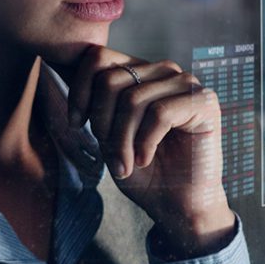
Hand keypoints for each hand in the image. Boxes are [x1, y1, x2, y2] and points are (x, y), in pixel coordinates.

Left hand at [64, 45, 235, 258]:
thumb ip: (94, 102)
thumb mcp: (107, 134)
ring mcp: (186, 83)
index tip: (76, 125)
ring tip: (125, 165)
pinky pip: (160, 113)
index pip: (98, 58)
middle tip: (111, 155)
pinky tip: (145, 160)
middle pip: (112, 80)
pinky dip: (145, 143)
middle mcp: (163, 71)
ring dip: (122, 140)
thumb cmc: (142, 172)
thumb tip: (60, 65)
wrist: (177, 205)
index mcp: (140, 71)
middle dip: (102, 123)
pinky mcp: (205, 102)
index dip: (80, 91)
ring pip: (133, 98)